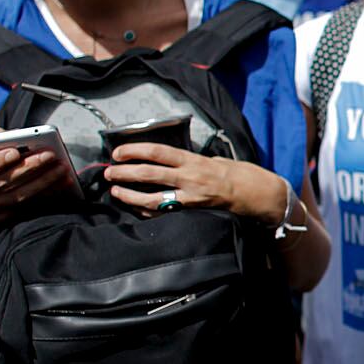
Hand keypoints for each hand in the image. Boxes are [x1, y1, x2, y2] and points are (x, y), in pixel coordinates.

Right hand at [0, 130, 69, 238]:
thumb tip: (14, 133)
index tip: (15, 152)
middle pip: (5, 181)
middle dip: (30, 167)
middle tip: (50, 155)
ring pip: (19, 196)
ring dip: (44, 182)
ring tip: (62, 168)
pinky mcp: (4, 221)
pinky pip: (28, 207)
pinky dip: (46, 195)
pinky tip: (60, 184)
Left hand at [103, 143, 285, 222]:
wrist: (255, 194)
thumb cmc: (236, 173)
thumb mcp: (213, 159)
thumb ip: (190, 160)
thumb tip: (168, 159)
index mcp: (193, 160)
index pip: (158, 152)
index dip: (134, 150)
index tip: (118, 152)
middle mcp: (189, 177)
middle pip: (149, 173)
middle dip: (125, 172)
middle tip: (108, 172)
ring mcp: (190, 197)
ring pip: (152, 197)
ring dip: (130, 195)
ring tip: (115, 191)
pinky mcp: (192, 211)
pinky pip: (164, 212)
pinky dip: (147, 211)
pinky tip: (135, 207)